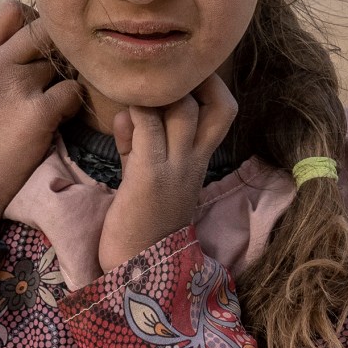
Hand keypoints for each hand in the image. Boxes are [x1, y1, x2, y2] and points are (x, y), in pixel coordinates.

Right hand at [0, 1, 85, 236]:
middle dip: (58, 47)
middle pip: (44, 29)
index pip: (11, 9)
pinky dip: (73, 103)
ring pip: (63, 62)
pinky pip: (73, 91)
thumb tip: (41, 28)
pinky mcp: (38, 112)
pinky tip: (61, 116)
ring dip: (68, 77)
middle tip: (60, 69)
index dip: (34, 18)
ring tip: (55, 98)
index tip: (40, 42)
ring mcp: (16, 86)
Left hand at [98, 73, 237, 269]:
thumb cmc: (138, 220)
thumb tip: (129, 113)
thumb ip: (138, 142)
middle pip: (213, 102)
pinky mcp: (150, 174)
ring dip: (156, 95)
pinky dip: (133, 114)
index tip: (179, 80)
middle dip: (185, 83)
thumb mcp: (143, 173)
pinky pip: (146, 124)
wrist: (136, 267)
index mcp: (198, 160)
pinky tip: (123, 120)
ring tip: (135, 101)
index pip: (224, 110)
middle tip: (155, 86)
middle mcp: (194, 160)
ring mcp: (176, 167)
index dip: (210, 86)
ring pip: (181, 106)